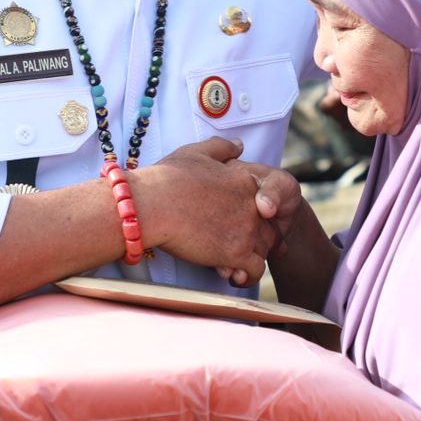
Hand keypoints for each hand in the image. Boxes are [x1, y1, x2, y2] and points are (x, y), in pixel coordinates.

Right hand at [132, 137, 279, 285]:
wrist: (150, 205)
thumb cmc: (167, 179)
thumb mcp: (195, 153)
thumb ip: (222, 148)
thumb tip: (239, 145)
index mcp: (246, 181)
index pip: (268, 202)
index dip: (259, 216)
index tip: (250, 225)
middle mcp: (252, 205)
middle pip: (270, 229)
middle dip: (258, 241)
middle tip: (239, 248)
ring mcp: (247, 229)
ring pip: (265, 250)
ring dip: (251, 258)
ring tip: (232, 264)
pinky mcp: (236, 253)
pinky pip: (256, 271)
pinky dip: (248, 276)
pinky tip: (234, 276)